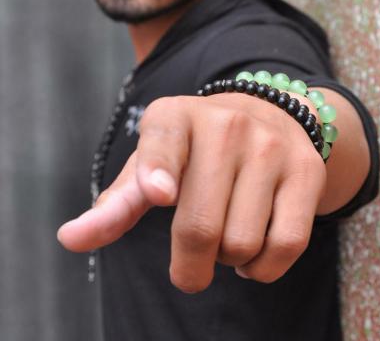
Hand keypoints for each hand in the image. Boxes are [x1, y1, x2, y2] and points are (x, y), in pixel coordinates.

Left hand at [57, 91, 326, 292]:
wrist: (266, 115)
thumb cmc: (195, 151)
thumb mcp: (152, 164)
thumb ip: (116, 204)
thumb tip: (70, 238)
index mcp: (175, 117)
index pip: (162, 142)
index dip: (157, 171)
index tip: (159, 195)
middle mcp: (225, 124)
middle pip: (200, 227)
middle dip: (189, 267)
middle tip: (189, 267)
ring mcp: (270, 145)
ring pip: (241, 243)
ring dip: (226, 262)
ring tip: (224, 241)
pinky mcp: (306, 170)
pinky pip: (285, 245)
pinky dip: (262, 269)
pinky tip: (252, 253)